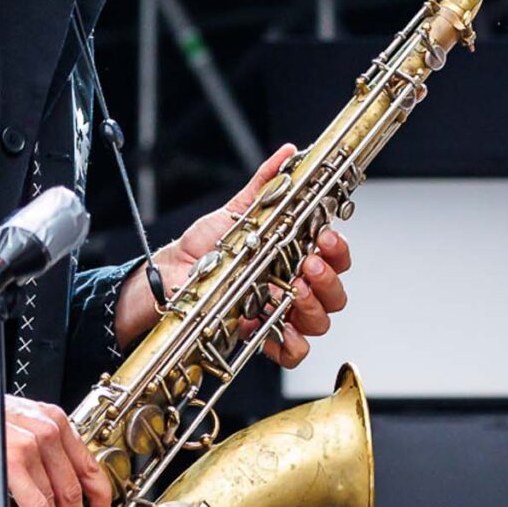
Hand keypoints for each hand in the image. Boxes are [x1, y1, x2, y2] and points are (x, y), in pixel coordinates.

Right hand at [0, 376, 113, 506]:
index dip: (100, 494)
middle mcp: (49, 430)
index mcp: (53, 420)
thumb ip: (37, 447)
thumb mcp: (16, 423)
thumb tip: (47, 480)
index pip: (88, 463)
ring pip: (60, 500)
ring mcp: (33, 447)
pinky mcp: (14, 463)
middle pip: (76, 487)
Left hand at [114, 145, 353, 366]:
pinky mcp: (263, 337)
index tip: (326, 237)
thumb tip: (287, 153)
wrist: (169, 277)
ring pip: (320, 322)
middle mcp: (293, 286)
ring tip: (292, 291)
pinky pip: (293, 353)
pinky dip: (291, 345)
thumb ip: (265, 185)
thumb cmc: (204, 249)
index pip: (333, 256)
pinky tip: (278, 329)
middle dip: (328, 280)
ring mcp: (281, 314)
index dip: (338, 249)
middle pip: (335, 293)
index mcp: (294, 256)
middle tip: (307, 266)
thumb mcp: (235, 213)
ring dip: (313, 309)